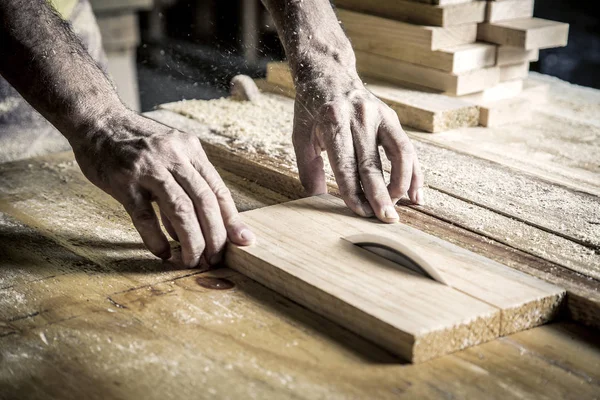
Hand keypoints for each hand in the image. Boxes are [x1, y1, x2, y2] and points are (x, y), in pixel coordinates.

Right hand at [70, 109, 254, 266]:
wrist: (97, 120)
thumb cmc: (136, 142)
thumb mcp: (170, 154)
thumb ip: (185, 186)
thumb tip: (198, 228)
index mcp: (190, 149)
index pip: (218, 190)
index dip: (231, 219)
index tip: (242, 242)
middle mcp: (173, 156)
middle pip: (204, 202)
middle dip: (214, 236)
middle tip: (215, 259)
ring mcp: (148, 168)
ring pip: (180, 210)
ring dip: (191, 241)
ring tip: (193, 261)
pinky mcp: (123, 181)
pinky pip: (144, 216)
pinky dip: (155, 238)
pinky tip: (163, 253)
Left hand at [293, 70, 423, 222]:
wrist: (329, 73)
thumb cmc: (311, 110)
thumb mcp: (300, 136)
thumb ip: (308, 169)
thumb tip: (319, 200)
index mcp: (333, 121)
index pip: (345, 165)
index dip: (354, 192)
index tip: (361, 213)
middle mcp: (359, 117)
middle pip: (372, 164)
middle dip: (380, 195)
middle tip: (386, 219)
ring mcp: (379, 115)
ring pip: (399, 154)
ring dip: (402, 184)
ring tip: (399, 206)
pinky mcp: (391, 118)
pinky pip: (407, 148)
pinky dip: (414, 172)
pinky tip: (416, 193)